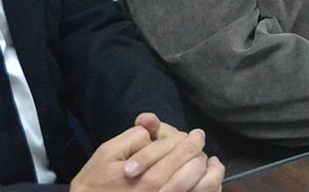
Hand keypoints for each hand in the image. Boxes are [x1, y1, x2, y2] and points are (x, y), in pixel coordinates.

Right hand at [70, 113, 223, 191]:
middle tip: (199, 143)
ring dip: (212, 173)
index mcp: (149, 178)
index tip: (195, 134)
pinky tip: (210, 181)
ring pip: (204, 188)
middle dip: (199, 152)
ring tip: (212, 163)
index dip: (189, 139)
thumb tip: (153, 123)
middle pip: (195, 167)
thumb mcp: (108, 152)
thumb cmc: (96, 181)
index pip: (180, 150)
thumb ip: (133, 136)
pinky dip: (210, 190)